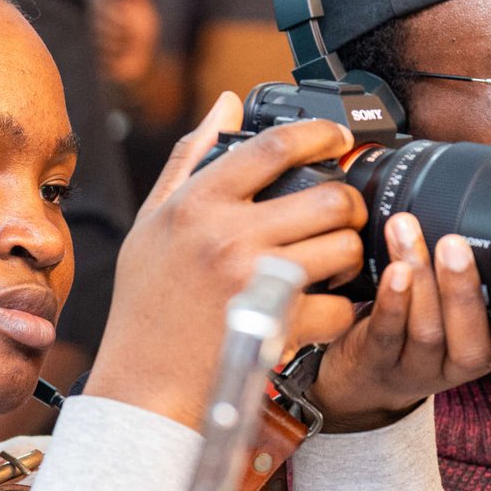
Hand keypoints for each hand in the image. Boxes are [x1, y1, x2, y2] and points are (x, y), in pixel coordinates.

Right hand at [85, 93, 364, 428]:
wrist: (143, 384)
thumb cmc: (147, 305)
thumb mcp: (153, 223)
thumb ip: (191, 159)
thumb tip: (226, 105)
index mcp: (196, 203)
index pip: (274, 146)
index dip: (319, 133)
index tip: (337, 136)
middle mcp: (225, 234)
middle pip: (328, 198)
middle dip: (347, 207)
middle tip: (340, 219)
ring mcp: (253, 280)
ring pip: (341, 248)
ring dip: (345, 257)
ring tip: (329, 266)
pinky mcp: (276, 325)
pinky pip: (338, 306)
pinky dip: (338, 311)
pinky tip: (318, 311)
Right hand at [92, 0, 160, 86]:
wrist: (144, 62)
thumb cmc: (142, 31)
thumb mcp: (141, 5)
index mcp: (101, 6)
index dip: (117, 7)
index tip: (127, 13)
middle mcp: (93, 22)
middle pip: (105, 19)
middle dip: (124, 26)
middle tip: (131, 32)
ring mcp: (93, 41)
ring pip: (107, 38)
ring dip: (123, 43)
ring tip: (127, 46)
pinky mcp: (95, 60)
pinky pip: (106, 55)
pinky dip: (119, 57)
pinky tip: (123, 58)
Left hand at [311, 212, 490, 432]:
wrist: (361, 379)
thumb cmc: (410, 336)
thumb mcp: (448, 325)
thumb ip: (468, 292)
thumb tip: (486, 230)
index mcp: (475, 357)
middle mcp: (447, 368)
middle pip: (466, 340)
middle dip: (462, 290)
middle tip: (455, 244)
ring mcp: (410, 368)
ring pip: (424, 329)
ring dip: (420, 278)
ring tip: (409, 233)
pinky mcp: (374, 360)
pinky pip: (385, 333)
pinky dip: (391, 300)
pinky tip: (393, 270)